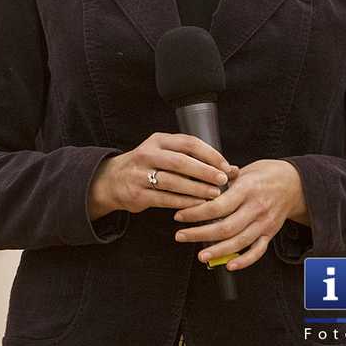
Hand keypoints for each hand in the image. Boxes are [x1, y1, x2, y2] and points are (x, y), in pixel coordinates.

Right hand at [87, 133, 235, 218]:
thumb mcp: (165, 154)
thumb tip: (232, 169)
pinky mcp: (138, 194)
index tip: (226, 166)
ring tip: (214, 194)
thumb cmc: (149, 166)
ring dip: (196, 189)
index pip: (188, 143)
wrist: (113, 180)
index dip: (209, 154)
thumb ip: (194, 160)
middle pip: (180, 161)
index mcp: (157, 141)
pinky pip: (165, 199)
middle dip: (204, 171)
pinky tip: (198, 205)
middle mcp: (147, 154)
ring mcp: (140, 174)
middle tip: (223, 180)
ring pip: (173, 181)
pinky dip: (184, 202)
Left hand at [173, 158, 305, 271]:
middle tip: (180, 236)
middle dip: (199, 234)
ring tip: (200, 255)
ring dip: (217, 252)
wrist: (295, 182)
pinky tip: (229, 265)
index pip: (217, 206)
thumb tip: (198, 180)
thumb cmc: (265, 174)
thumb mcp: (244, 170)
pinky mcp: (270, 233)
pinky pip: (257, 251)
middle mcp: (256, 208)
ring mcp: (264, 223)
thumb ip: (222, 178)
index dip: (196, 213)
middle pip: (225, 228)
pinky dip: (244, 261)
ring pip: (239, 242)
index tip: (179, 216)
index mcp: (246, 189)